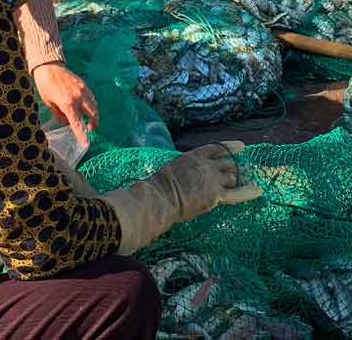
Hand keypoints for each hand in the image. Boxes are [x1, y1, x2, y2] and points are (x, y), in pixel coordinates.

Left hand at [32, 63, 97, 147]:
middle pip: (92, 114)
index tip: (86, 143)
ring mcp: (82, 90)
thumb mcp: (49, 103)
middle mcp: (78, 97)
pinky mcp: (84, 85)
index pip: (77, 123)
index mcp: (67, 104)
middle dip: (94, 123)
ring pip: (94, 105)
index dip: (82, 134)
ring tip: (89, 119)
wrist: (49, 67)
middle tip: (90, 129)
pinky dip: (92, 104)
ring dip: (94, 114)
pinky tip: (87, 107)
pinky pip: (92, 97)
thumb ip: (59, 114)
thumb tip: (67, 122)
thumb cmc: (45, 86)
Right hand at [100, 141, 260, 253]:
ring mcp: (211, 178)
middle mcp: (203, 164)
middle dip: (234, 167)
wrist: (154, 202)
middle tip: (244, 169)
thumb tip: (91, 167)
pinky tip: (260, 189)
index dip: (229, 149)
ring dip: (238, 180)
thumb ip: (158, 173)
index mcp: (190, 157)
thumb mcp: (155, 176)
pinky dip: (249, 191)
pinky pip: (237, 193)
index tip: (241, 148)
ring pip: (231, 177)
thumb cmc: (148, 191)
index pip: (214, 149)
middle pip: (225, 164)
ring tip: (250, 179)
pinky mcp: (215, 194)